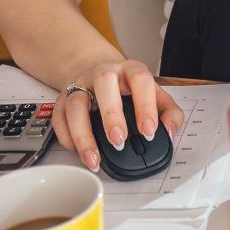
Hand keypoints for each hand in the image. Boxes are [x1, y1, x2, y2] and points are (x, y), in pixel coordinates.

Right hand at [52, 56, 184, 170]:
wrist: (99, 72)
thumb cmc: (130, 88)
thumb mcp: (156, 95)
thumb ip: (169, 113)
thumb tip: (170, 132)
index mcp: (131, 71)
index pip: (140, 80)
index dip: (145, 106)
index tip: (148, 132)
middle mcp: (104, 74)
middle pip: (104, 85)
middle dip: (111, 116)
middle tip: (119, 142)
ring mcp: (80, 85)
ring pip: (75, 104)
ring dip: (83, 134)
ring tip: (94, 158)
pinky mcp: (62, 99)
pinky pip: (59, 118)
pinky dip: (67, 138)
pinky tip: (78, 151)